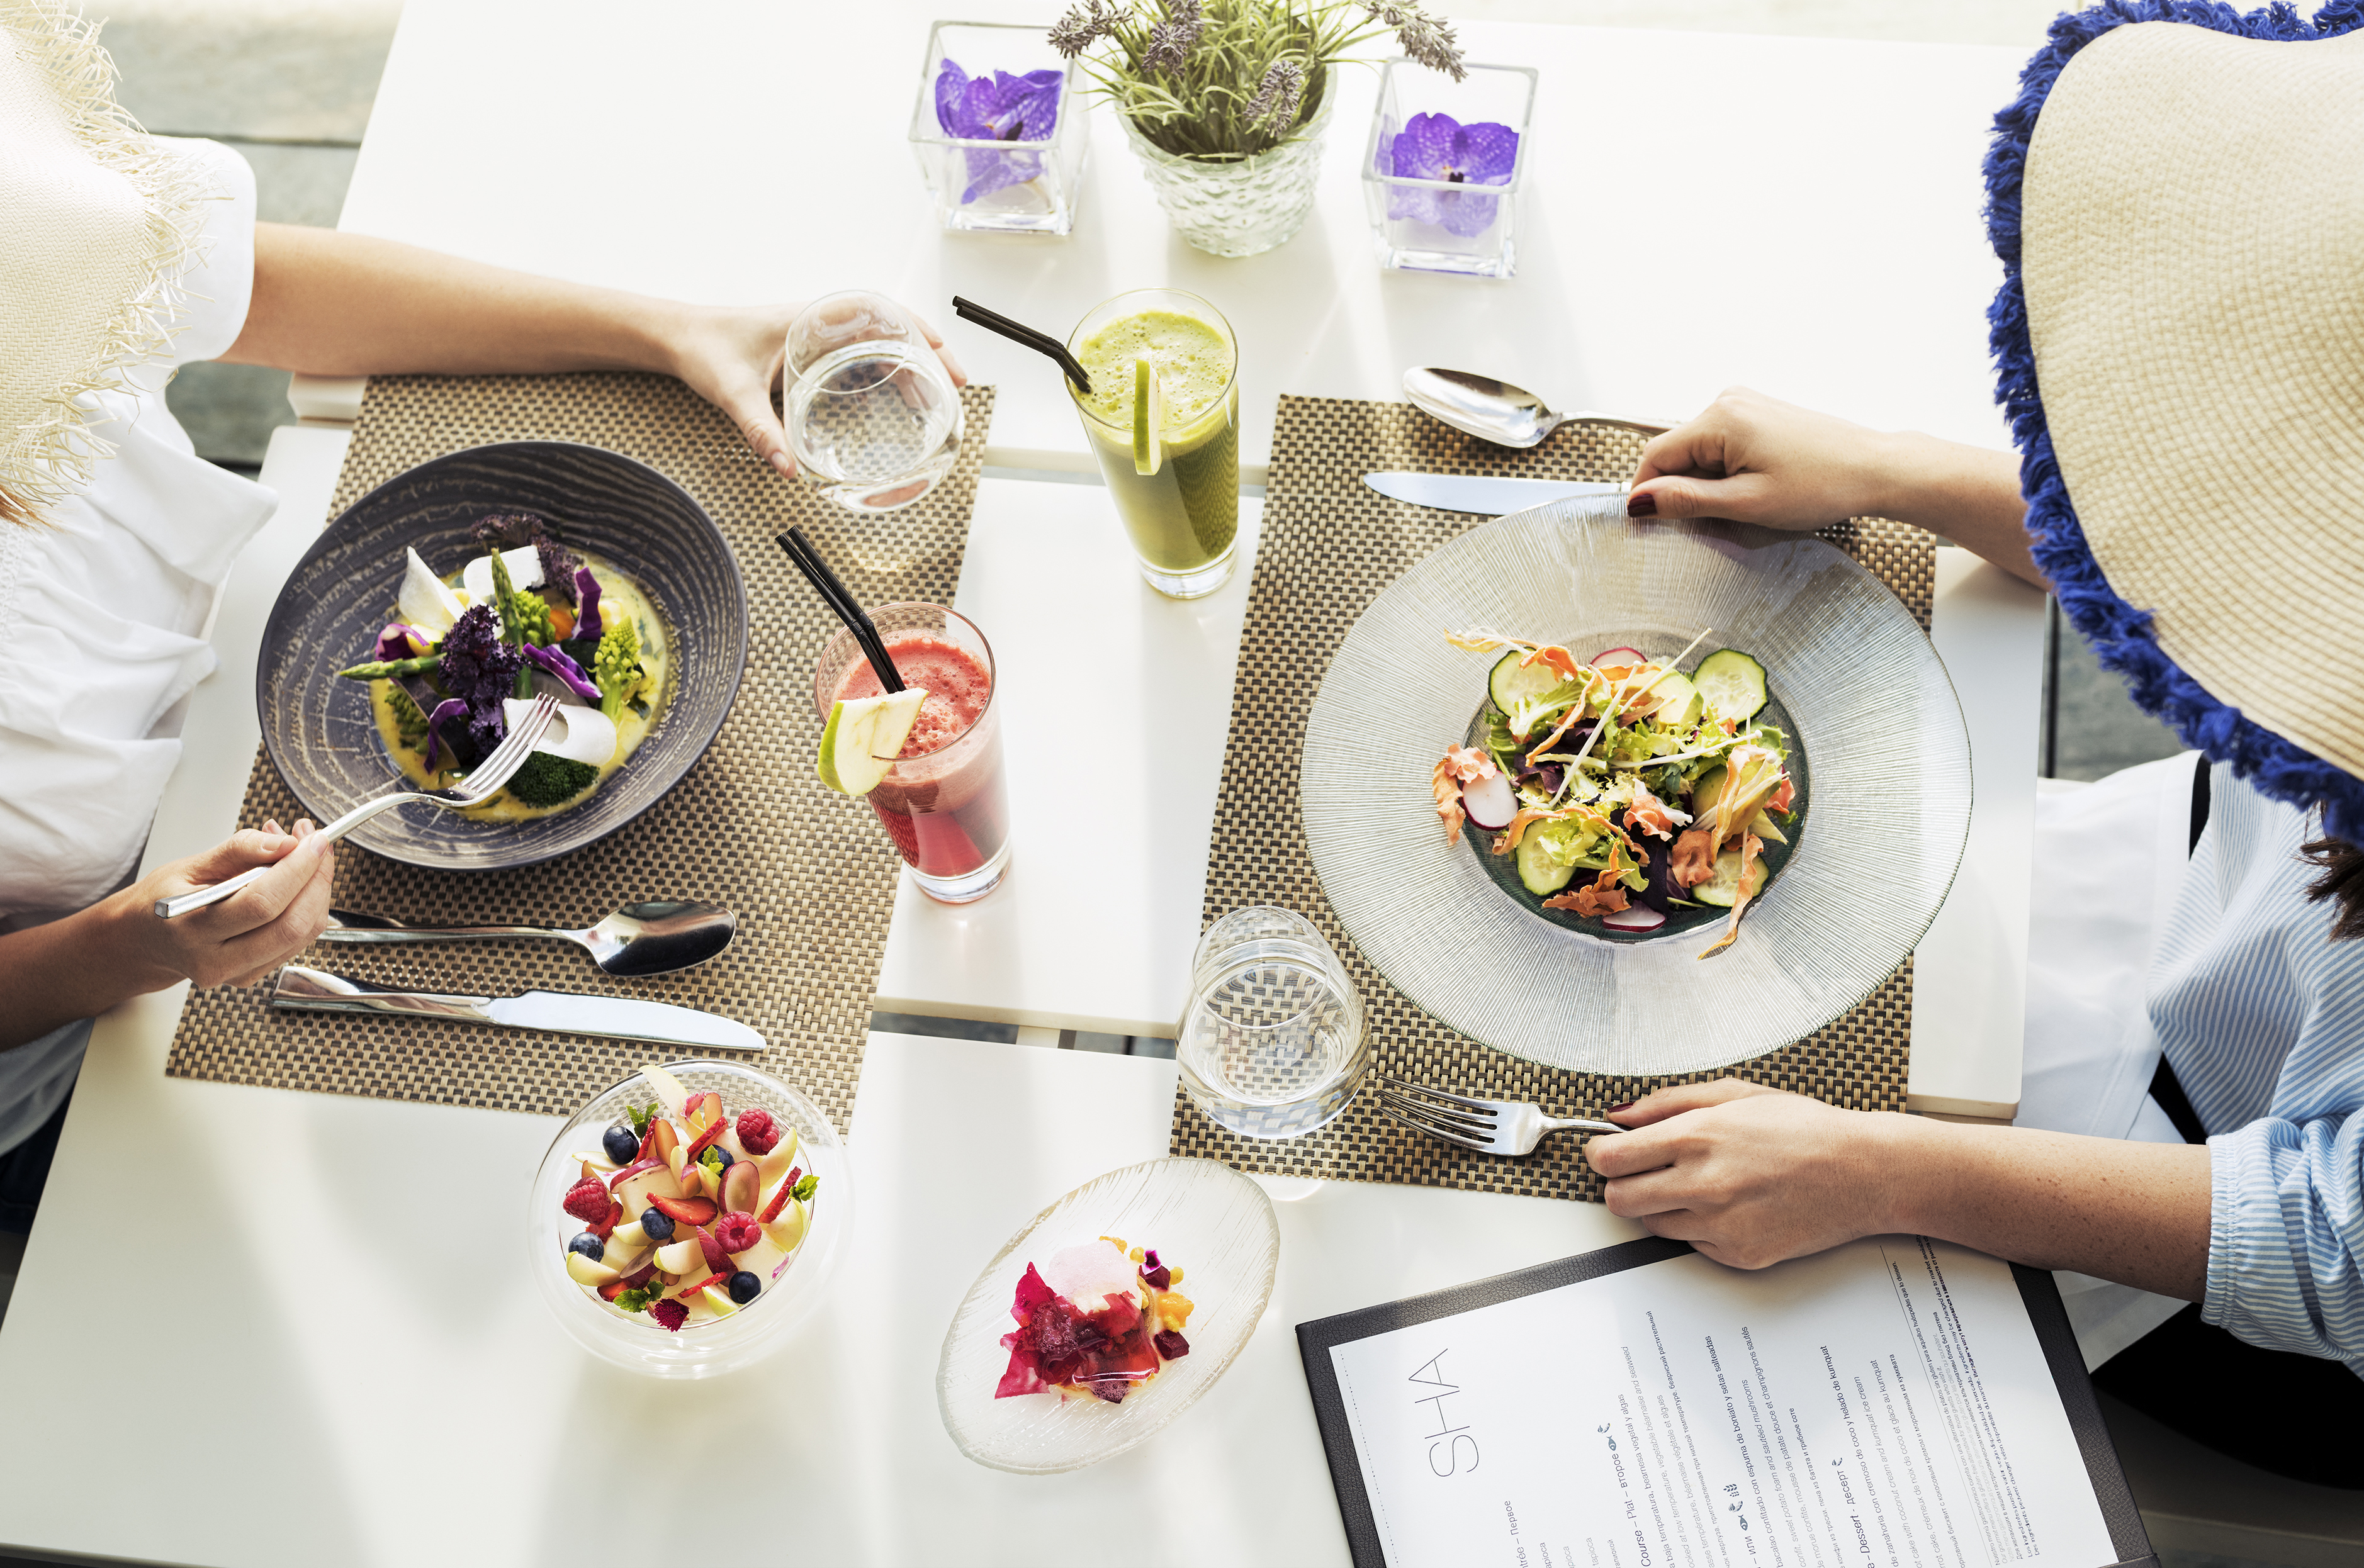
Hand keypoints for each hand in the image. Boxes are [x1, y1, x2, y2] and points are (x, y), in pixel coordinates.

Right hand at [111, 819, 338, 989]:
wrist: (143, 940)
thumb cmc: (162, 900)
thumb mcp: (189, 866)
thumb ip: (238, 851)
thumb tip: (284, 843)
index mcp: (192, 928)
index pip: (262, 902)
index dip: (298, 869)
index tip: (315, 840)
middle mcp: (216, 959)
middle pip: (291, 924)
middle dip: (317, 880)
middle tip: (318, 846)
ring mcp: (237, 973)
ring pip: (302, 935)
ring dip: (317, 891)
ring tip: (306, 856)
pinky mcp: (253, 975)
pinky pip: (298, 942)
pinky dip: (308, 907)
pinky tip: (298, 882)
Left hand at [663, 300, 967, 479]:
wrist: (679, 337)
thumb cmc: (705, 350)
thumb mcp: (733, 392)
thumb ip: (759, 429)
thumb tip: (787, 467)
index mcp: (811, 318)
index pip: (882, 312)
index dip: (920, 331)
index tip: (944, 357)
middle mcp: (821, 322)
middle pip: (892, 329)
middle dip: (928, 355)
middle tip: (955, 386)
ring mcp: (819, 336)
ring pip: (879, 343)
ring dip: (909, 366)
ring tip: (931, 401)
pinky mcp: (811, 352)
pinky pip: (860, 356)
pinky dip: (885, 373)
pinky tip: (894, 401)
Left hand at [1586, 1078, 1908, 1268]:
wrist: (1863, 1173)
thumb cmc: (1804, 1129)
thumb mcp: (1734, 1094)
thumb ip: (1667, 1103)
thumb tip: (1620, 1116)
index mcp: (1697, 1137)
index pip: (1610, 1159)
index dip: (1601, 1153)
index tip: (1608, 1150)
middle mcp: (1703, 1185)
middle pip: (1618, 1200)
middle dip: (1622, 1183)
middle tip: (1645, 1170)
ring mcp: (1720, 1225)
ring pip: (1652, 1224)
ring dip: (1661, 1205)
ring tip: (1700, 1184)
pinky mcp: (1738, 1255)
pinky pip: (1691, 1244)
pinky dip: (1699, 1226)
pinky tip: (1730, 1204)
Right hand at [1629, 387, 1900, 529]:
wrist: (1875, 469)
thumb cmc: (1823, 484)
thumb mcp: (1746, 503)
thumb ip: (1687, 501)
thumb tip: (1640, 502)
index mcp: (1720, 417)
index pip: (1655, 456)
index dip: (1646, 493)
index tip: (1647, 525)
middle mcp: (1728, 401)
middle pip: (1677, 452)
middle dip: (1684, 489)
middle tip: (1717, 519)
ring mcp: (1745, 405)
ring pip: (1699, 452)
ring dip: (1708, 482)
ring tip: (1746, 501)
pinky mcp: (1758, 414)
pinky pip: (1721, 446)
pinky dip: (1726, 471)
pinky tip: (1756, 486)